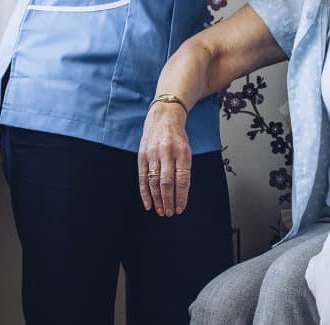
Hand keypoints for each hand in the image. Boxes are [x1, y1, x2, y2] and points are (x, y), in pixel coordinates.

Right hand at [137, 101, 192, 215]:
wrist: (163, 117)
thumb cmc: (177, 137)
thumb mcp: (186, 150)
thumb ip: (184, 170)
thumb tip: (181, 194)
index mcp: (182, 152)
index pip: (182, 179)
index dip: (181, 196)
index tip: (180, 209)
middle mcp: (167, 152)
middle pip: (167, 182)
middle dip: (168, 200)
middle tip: (169, 213)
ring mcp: (153, 154)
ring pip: (154, 181)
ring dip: (157, 199)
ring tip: (160, 211)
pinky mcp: (142, 155)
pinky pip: (142, 177)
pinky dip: (144, 193)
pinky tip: (148, 204)